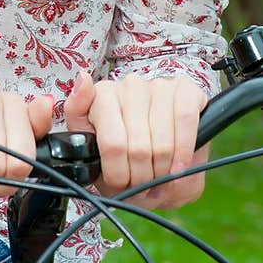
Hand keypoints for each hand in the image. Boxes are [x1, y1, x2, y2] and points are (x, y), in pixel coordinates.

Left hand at [64, 70, 208, 209]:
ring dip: (163, 170)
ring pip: (163, 140)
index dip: (119, 174)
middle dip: (142, 177)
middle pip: (138, 147)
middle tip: (142, 185)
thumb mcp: (88, 147)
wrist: (154, 172)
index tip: (121, 183)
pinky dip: (184, 151)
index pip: (112, 144)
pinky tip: (179, 167)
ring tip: (159, 178)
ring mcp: (159, 86)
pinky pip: (185, 121)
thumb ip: (77, 114)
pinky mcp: (186, 91)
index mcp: (102, 95)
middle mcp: (131, 86)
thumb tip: (83, 78)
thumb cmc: (119, 158)